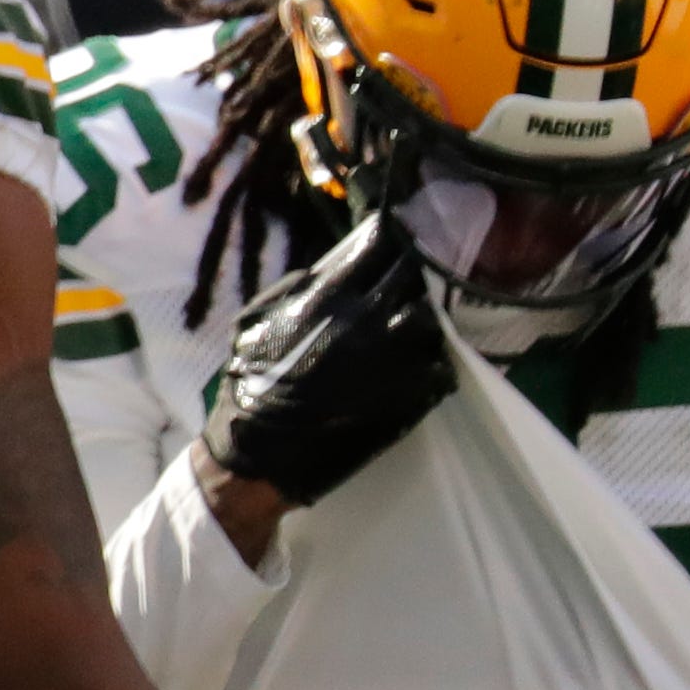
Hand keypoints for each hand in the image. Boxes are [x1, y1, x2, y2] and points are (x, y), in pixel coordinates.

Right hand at [199, 212, 457, 507]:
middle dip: (410, 274)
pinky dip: (429, 364)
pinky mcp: (412, 393)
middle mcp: (368, 318)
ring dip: (421, 320)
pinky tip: (411, 368)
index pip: (379, 244)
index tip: (393, 236)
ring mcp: (395, 356)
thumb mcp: (252, 322)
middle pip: (413, 275)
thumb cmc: (249, 386)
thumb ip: (289, 289)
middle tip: (404, 282)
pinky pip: (439, 365)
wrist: (258, 454)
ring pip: (432, 318)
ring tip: (406, 330)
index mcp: (328, 296)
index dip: (390, 236)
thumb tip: (325, 268)